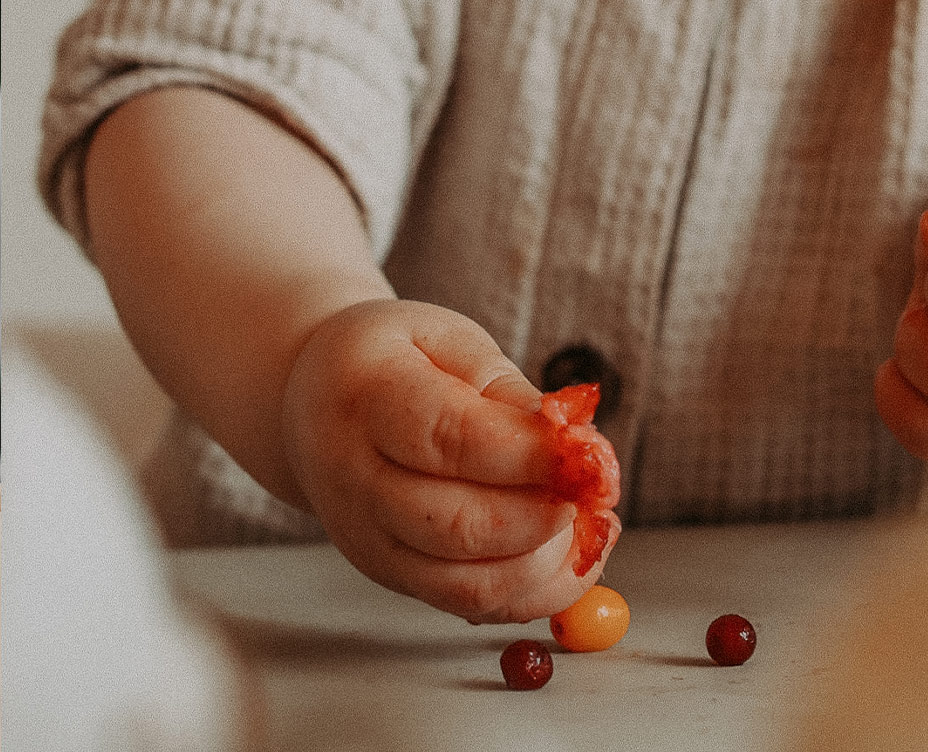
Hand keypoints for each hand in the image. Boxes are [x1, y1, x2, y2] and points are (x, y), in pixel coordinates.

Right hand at [280, 299, 618, 622]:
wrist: (313, 398)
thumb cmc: (394, 358)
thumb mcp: (447, 340)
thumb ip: (506, 391)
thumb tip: (572, 445)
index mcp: (365, 395)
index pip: (448, 439)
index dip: (526, 455)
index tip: (586, 452)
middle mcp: (354, 478)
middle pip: (456, 524)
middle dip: (545, 515)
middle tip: (597, 487)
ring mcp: (366, 538)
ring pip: (465, 582)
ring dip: (547, 561)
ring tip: (592, 519)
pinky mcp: (389, 574)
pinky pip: (469, 604)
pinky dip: (533, 592)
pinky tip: (571, 553)